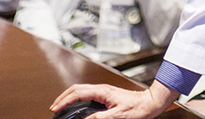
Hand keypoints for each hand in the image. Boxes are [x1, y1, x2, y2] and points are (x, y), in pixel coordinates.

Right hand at [51, 81, 176, 118]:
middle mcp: (102, 89)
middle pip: (77, 89)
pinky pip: (87, 94)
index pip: (77, 94)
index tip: (55, 108)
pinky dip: (78, 98)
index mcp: (103, 92)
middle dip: (63, 97)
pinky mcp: (106, 95)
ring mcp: (104, 91)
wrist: (150, 103)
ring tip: (62, 106)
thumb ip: (99, 118)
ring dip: (70, 97)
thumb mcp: (117, 116)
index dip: (64, 101)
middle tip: (54, 107)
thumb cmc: (137, 109)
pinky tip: (77, 106)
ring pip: (81, 90)